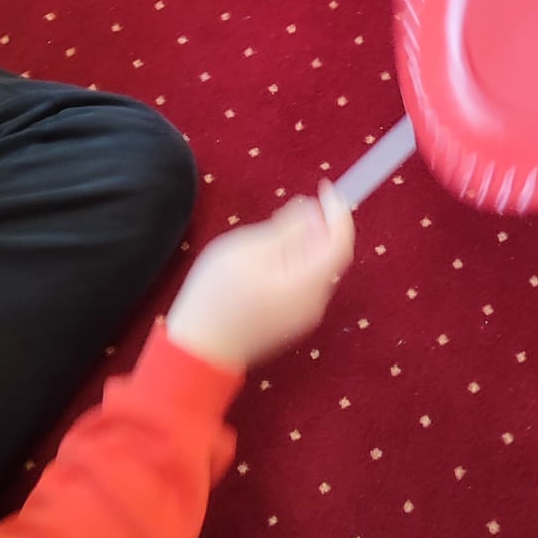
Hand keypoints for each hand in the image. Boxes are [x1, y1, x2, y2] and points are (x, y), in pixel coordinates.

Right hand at [165, 182, 355, 370]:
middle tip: (302, 204)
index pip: (340, 243)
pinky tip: (274, 252)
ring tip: (282, 225)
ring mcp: (302, 315)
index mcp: (305, 284)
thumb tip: (311, 209)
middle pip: (330, 255)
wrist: (197, 349)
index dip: (338, 211)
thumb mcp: (246, 250)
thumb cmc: (215, 297)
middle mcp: (312, 303)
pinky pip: (304, 282)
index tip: (325, 188)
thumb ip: (284, 229)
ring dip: (308, 241)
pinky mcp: (289, 320)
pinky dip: (298, 260)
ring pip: (317, 268)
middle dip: (322, 224)